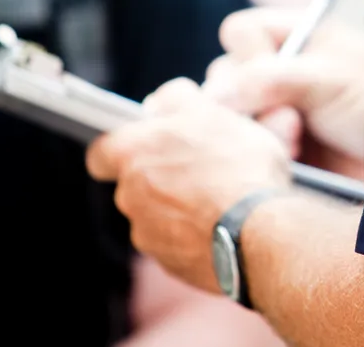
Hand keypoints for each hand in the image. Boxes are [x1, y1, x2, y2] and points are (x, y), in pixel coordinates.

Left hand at [86, 78, 290, 293]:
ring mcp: (148, 235)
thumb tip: (160, 102)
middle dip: (162, 178)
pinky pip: (177, 243)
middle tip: (203, 169)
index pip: (101, 152)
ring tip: (223, 199)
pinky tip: (226, 225)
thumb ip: (178, 99)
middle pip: (135, 184)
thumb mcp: (213, 113)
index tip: (150, 144)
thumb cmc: (238, 166)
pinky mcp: (171, 263)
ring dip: (181, 207)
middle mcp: (129, 196)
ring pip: (157, 215)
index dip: (124, 147)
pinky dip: (196, 234)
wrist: (261, 231)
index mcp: (131, 154)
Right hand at [204, 7, 363, 169]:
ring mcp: (273, 110)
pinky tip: (288, 165)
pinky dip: (259, 156)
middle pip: (224, 78)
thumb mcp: (328, 79)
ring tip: (295, 146)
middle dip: (249, 103)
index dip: (247, 54)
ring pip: (229, 117)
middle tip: (290, 122)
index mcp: (294, 36)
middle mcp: (277, 71)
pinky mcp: (274, 148)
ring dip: (256, 132)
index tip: (274, 80)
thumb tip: (214, 95)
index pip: (239, 32)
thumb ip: (268, 78)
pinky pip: (242, 149)